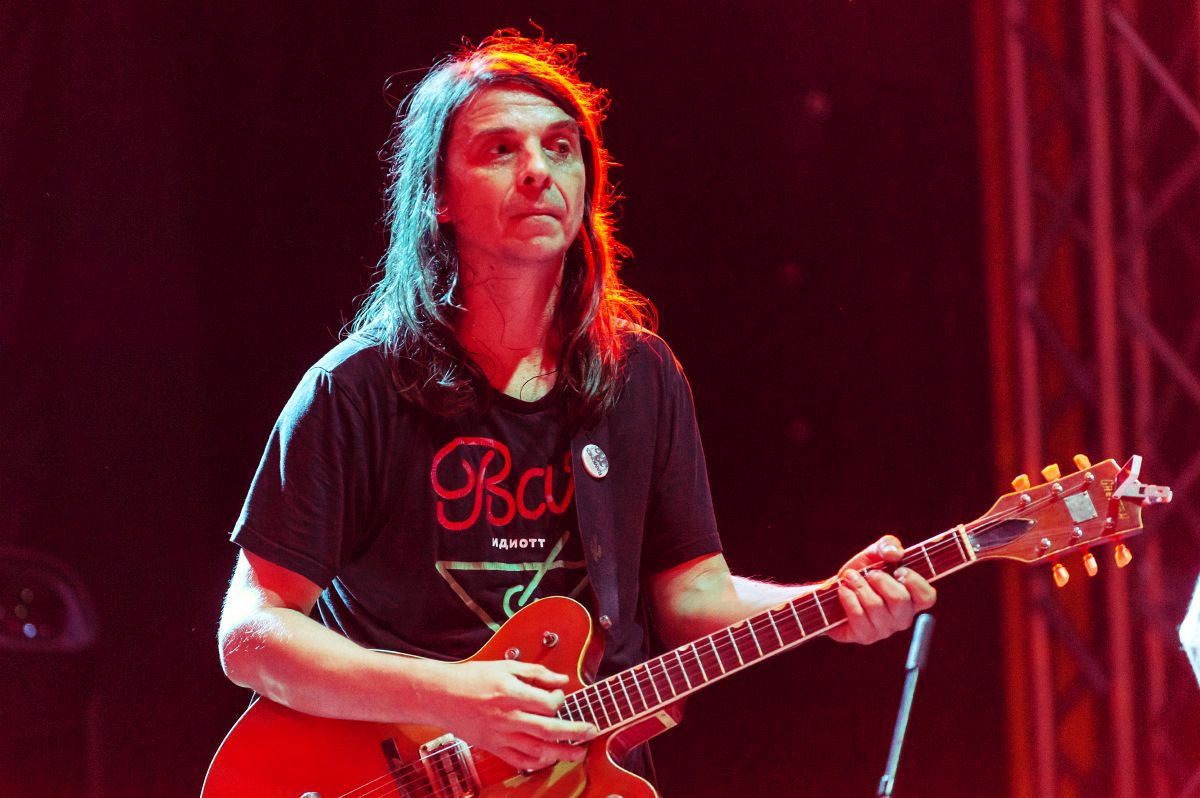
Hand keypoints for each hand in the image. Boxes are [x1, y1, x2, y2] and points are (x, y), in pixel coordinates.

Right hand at [423, 659, 597, 771]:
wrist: (442, 696)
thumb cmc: (473, 678)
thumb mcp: (506, 666)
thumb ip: (536, 673)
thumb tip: (562, 680)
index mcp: (511, 693)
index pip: (547, 703)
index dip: (560, 700)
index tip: (559, 696)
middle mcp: (508, 717)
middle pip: (549, 729)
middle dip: (575, 732)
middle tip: (592, 732)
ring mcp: (501, 735)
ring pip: (538, 750)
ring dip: (562, 753)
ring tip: (579, 752)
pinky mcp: (494, 747)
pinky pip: (520, 760)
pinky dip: (538, 762)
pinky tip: (550, 759)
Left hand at [827, 535, 936, 644]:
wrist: (832, 591)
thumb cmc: (861, 573)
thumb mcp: (874, 554)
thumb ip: (888, 546)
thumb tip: (895, 553)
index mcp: (912, 599)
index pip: (927, 597)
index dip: (914, 582)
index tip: (898, 570)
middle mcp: (902, 617)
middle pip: (899, 600)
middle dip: (879, 580)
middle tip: (869, 573)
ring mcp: (884, 630)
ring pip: (875, 606)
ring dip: (859, 585)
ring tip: (850, 578)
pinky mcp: (864, 636)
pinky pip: (858, 616)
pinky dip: (848, 597)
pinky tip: (843, 591)